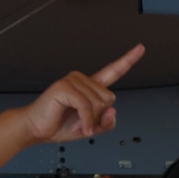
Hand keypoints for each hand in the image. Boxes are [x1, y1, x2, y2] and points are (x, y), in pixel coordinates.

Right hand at [20, 45, 143, 143]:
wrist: (37, 129)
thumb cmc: (60, 125)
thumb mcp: (91, 128)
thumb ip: (106, 122)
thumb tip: (113, 110)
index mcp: (90, 87)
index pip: (113, 71)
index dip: (128, 60)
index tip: (140, 48)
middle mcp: (82, 80)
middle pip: (109, 98)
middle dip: (98, 116)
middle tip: (83, 121)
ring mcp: (72, 80)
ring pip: (99, 104)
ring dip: (90, 120)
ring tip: (77, 122)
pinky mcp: (64, 86)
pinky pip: (86, 106)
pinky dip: (85, 121)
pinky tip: (79, 126)